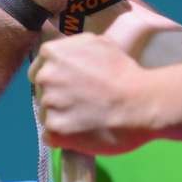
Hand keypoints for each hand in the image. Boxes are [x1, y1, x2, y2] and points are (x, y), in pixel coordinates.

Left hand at [29, 34, 156, 153]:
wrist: (141, 103)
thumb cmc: (125, 72)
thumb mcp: (100, 44)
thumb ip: (75, 49)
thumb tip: (63, 57)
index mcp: (52, 53)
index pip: (41, 68)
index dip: (57, 78)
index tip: (71, 86)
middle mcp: (45, 77)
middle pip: (42, 91)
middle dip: (58, 97)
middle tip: (83, 103)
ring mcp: (48, 104)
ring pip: (47, 114)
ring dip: (62, 117)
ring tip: (86, 119)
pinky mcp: (55, 130)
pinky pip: (51, 136)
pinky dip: (64, 137)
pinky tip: (82, 133)